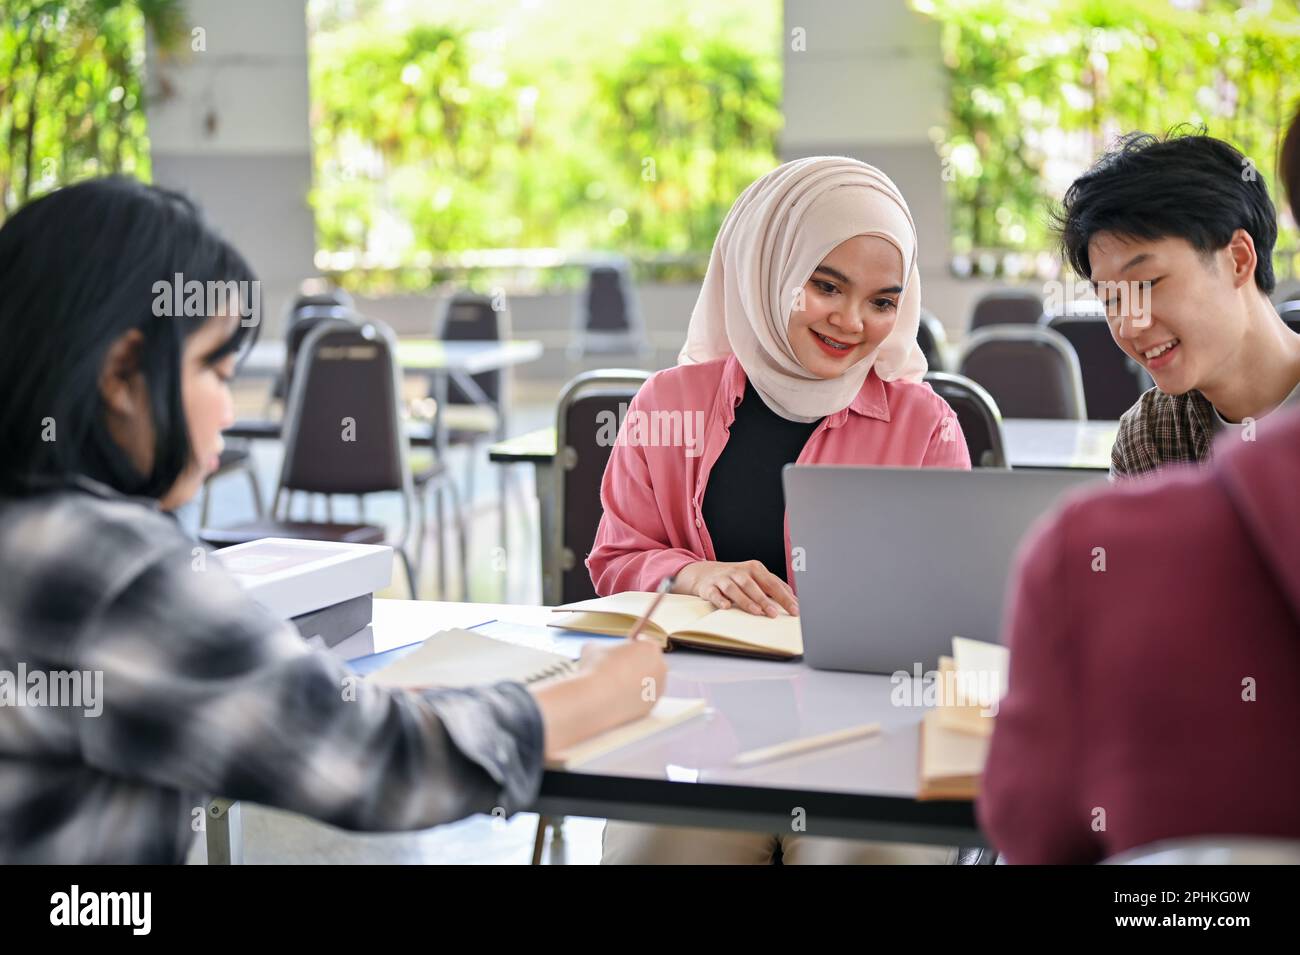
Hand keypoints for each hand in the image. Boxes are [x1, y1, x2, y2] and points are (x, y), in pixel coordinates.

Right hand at [531, 638, 665, 758]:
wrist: (592, 699)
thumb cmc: (593, 671)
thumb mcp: (591, 649)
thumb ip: (599, 649)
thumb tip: (593, 652)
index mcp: (650, 649)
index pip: (643, 644)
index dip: (627, 649)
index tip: (616, 655)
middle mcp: (659, 670)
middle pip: (647, 665)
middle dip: (631, 667)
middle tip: (610, 671)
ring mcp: (656, 692)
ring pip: (644, 684)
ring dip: (630, 685)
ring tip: (608, 688)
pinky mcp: (648, 710)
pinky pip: (639, 701)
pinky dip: (628, 701)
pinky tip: (611, 701)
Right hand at [674, 560, 798, 616]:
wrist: (705, 573)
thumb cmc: (736, 578)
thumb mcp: (755, 578)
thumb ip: (773, 586)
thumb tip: (793, 598)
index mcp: (754, 568)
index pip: (772, 583)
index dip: (784, 597)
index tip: (794, 610)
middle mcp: (739, 572)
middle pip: (753, 586)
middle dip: (765, 600)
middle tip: (774, 614)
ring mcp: (723, 579)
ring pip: (735, 589)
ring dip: (746, 601)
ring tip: (757, 612)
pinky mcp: (710, 587)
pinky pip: (715, 594)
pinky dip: (720, 600)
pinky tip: (726, 607)